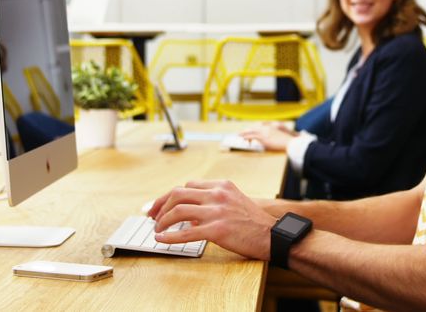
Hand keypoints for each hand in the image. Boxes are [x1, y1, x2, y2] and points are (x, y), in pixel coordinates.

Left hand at [147, 180, 274, 260]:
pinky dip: (170, 236)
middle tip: (152, 216)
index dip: (169, 196)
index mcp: (222, 186)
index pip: (187, 186)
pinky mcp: (217, 230)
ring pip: (179, 211)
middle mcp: (218, 194)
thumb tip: (189, 210)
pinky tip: (161, 240)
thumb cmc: (254, 222)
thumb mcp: (234, 201)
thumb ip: (213, 200)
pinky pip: (186, 232)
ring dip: (163, 221)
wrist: (273, 235)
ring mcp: (217, 212)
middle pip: (178, 194)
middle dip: (160, 205)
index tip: (160, 205)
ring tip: (157, 229)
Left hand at [239, 124, 295, 150]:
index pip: (258, 127)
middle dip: (247, 131)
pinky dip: (246, 136)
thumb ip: (271, 138)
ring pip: (251, 131)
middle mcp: (266, 128)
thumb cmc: (285, 142)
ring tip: (238, 135)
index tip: (249, 132)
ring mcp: (264, 132)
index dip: (253, 130)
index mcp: (270, 127)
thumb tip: (266, 143)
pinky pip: (252, 136)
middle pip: (253, 128)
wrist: (289, 142)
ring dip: (244, 133)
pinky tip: (242, 138)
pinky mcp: (263, 137)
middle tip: (240, 133)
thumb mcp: (277, 138)